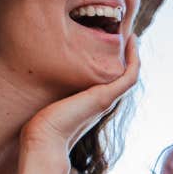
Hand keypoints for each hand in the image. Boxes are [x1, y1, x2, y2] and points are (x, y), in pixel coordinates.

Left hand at [21, 32, 140, 153]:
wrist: (44, 139)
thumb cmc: (40, 123)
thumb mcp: (49, 98)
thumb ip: (53, 87)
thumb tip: (38, 72)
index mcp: (92, 101)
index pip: (110, 79)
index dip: (115, 61)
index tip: (114, 40)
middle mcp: (103, 100)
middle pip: (123, 75)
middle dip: (127, 55)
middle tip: (128, 34)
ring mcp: (107, 99)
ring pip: (130, 73)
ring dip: (134, 53)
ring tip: (132, 34)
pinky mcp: (105, 97)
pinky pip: (130, 75)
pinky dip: (134, 58)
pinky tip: (131, 40)